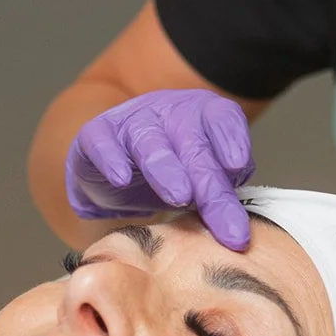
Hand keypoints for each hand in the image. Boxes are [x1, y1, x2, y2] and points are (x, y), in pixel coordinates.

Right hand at [66, 89, 254, 250]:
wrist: (117, 167)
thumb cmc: (172, 172)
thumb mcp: (202, 181)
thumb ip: (222, 192)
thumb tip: (237, 223)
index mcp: (203, 116)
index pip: (222, 118)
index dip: (231, 138)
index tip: (238, 166)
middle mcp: (169, 112)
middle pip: (192, 142)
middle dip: (207, 179)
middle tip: (219, 210)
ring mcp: (131, 121)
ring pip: (149, 141)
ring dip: (166, 169)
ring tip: (180, 197)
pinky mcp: (96, 134)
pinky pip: (102, 142)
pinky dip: (111, 159)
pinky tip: (121, 178)